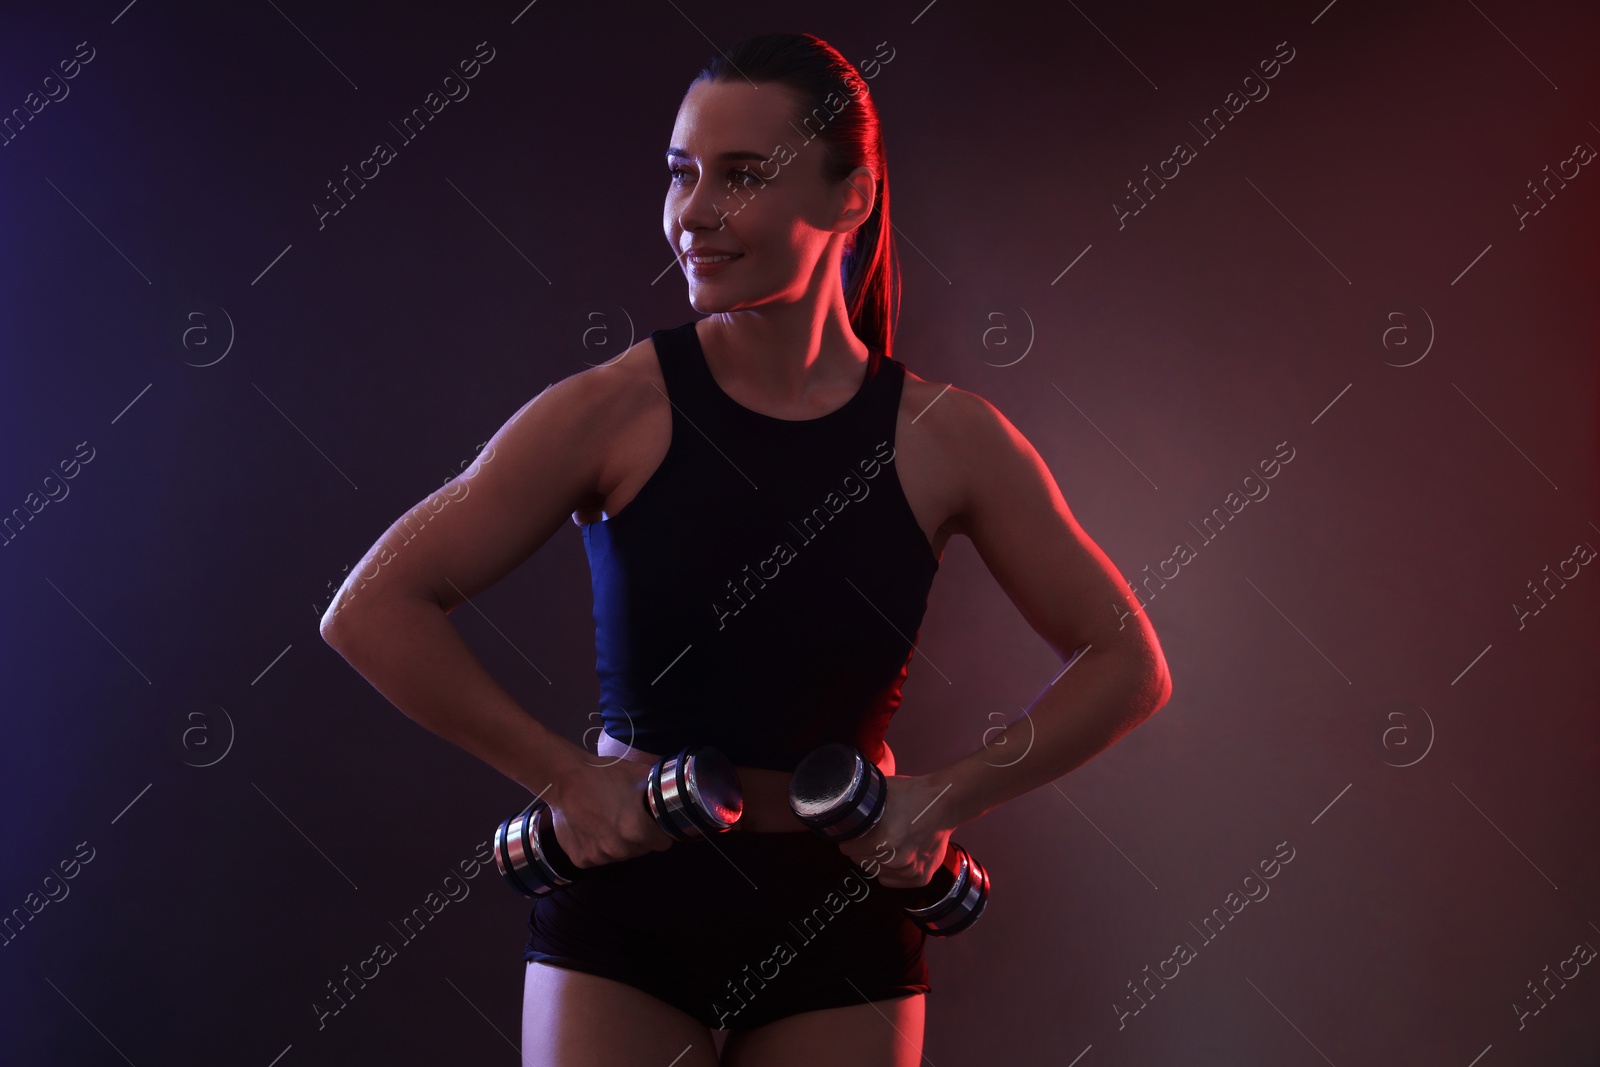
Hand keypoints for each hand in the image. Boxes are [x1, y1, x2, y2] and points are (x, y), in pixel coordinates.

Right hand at [542, 759, 676, 868]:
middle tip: (627, 817)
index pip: (663, 843)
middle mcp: (618, 848)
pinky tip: (592, 827)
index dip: (661, 832)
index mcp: (636, 830)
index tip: (654, 824)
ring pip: (620, 855)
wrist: (564, 779)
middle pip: (642, 850)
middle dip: (640, 837)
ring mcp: (598, 856)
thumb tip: (675, 794)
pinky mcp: (581, 859)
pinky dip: (597, 847)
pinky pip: (598, 858)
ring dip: (619, 843)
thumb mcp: (640, 774)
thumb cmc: (603, 774)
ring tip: (608, 820)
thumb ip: (660, 790)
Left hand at [835, 773, 956, 889]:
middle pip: (860, 861)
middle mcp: (897, 860)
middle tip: (867, 837)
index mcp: (884, 841)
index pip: (848, 849)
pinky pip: (891, 881)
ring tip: (882, 844)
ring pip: (876, 872)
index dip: (848, 839)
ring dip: (875, 861)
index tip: (850, 834)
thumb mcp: (880, 794)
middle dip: (860, 850)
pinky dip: (890, 871)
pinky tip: (894, 855)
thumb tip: (839, 810)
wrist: (945, 802)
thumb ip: (859, 807)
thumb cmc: (913, 794)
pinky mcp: (921, 877)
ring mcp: (910, 871)